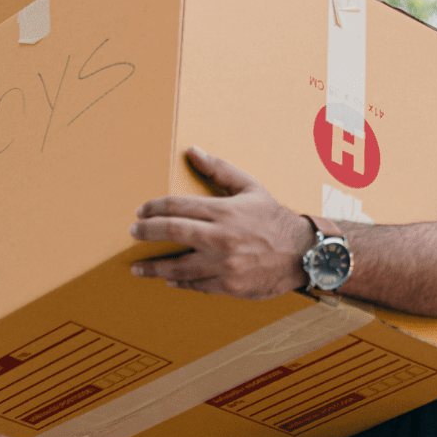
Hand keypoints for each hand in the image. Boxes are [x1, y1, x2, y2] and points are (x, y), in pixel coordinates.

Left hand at [128, 147, 313, 298]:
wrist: (303, 252)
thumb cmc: (274, 218)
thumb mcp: (250, 187)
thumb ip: (220, 170)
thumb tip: (193, 151)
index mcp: (224, 211)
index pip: (178, 206)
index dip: (154, 207)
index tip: (141, 210)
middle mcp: (221, 237)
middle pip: (173, 232)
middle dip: (147, 231)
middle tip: (132, 232)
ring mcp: (224, 264)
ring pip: (179, 266)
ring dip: (154, 267)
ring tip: (137, 267)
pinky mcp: (229, 285)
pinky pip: (197, 285)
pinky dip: (180, 283)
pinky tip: (169, 281)